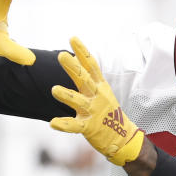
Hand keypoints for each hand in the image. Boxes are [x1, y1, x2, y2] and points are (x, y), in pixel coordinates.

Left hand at [50, 37, 144, 165]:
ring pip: (79, 101)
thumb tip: (71, 59)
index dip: (82, 51)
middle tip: (62, 55)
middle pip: (84, 79)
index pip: (91, 65)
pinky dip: (64, 124)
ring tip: (54, 89)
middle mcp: (97, 96)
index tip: (73, 38)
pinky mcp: (89, 127)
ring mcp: (93, 111)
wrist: (122, 137)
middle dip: (73, 67)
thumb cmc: (107, 112)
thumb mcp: (100, 91)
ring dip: (67, 95)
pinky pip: (75, 126)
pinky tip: (53, 123)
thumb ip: (86, 78)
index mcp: (100, 86)